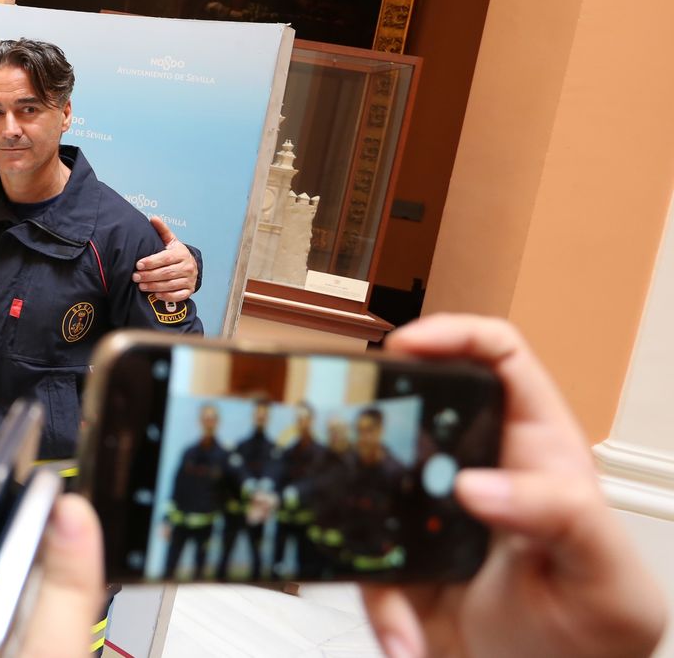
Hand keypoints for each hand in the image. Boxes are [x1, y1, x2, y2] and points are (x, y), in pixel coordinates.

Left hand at [133, 216, 196, 302]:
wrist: (192, 266)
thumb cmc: (176, 254)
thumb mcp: (171, 241)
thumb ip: (162, 230)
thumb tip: (153, 218)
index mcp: (181, 253)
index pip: (165, 258)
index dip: (151, 261)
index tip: (138, 264)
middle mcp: (187, 266)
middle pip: (167, 272)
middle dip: (149, 275)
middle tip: (135, 277)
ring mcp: (189, 279)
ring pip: (171, 284)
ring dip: (155, 286)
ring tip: (141, 286)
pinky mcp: (189, 290)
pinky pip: (178, 295)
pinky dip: (167, 296)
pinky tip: (155, 295)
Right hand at [361, 314, 666, 657]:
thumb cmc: (596, 636)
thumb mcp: (608, 579)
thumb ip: (565, 518)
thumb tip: (480, 485)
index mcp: (537, 453)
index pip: (499, 359)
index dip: (455, 335)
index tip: (410, 346)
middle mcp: (477, 471)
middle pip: (415, 405)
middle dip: (377, 413)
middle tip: (355, 433)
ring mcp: (430, 515)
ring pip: (370, 479)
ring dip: (362, 517)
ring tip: (378, 556)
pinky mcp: (398, 562)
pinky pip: (363, 565)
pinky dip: (377, 604)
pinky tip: (405, 634)